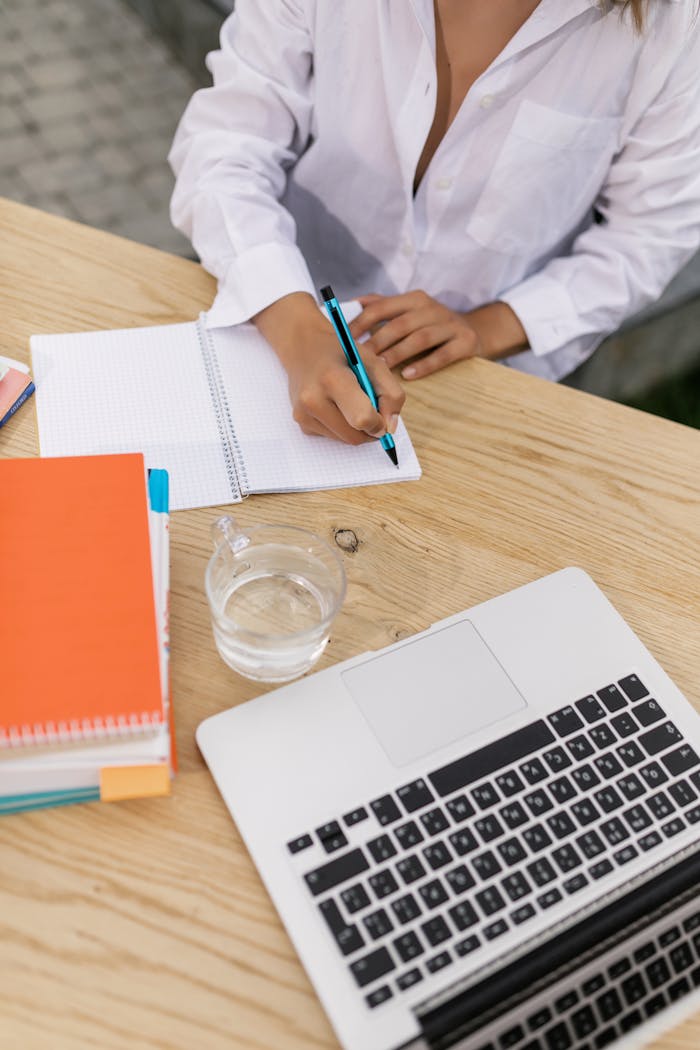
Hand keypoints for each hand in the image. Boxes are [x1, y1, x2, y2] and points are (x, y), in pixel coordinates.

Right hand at [253, 293, 404, 443]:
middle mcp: (312, 399)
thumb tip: (390, 428)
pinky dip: (343, 427)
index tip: (382, 414)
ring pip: (346, 440)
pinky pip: (334, 438)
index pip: (362, 418)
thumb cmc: (342, 354)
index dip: (378, 422)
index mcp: (332, 379)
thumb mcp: (373, 363)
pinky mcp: (301, 423)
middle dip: (370, 429)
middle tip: (372, 409)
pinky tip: (337, 406)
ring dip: (357, 429)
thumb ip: (391, 394)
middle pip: (355, 436)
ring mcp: (303, 414)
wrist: (304, 348)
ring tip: (353, 403)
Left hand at [350, 291, 527, 378]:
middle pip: (400, 324)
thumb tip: (349, 305)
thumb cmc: (431, 325)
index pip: (381, 308)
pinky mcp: (465, 342)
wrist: (475, 331)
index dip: (361, 323)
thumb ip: (382, 307)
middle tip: (360, 360)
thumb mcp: (409, 312)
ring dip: (398, 354)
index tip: (343, 340)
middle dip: (377, 342)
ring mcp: (450, 325)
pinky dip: (425, 365)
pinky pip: (443, 354)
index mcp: (413, 299)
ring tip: (381, 368)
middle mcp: (432, 308)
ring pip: (420, 338)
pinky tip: (409, 376)